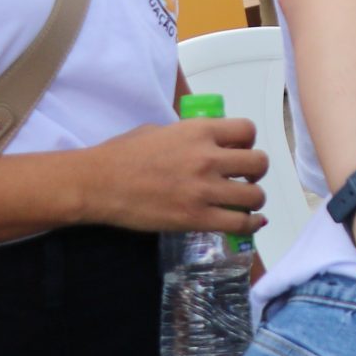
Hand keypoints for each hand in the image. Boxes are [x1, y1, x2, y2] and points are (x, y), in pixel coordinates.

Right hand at [81, 118, 268, 234]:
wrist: (97, 184)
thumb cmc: (121, 155)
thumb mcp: (159, 131)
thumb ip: (188, 136)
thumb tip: (206, 143)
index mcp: (199, 131)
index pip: (247, 130)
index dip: (248, 142)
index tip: (239, 151)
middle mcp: (208, 158)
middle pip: (258, 163)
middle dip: (255, 171)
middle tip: (243, 178)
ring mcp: (204, 189)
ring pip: (255, 195)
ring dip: (253, 198)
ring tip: (243, 201)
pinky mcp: (196, 218)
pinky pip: (240, 223)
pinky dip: (251, 224)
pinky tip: (250, 222)